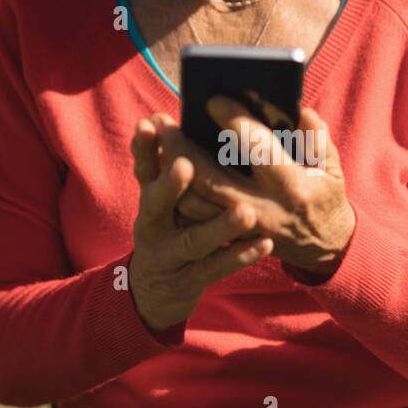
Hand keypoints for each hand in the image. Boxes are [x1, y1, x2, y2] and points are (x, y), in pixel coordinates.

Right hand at [128, 118, 273, 331]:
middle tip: (185, 166)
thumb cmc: (170, 225)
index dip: (144, 147)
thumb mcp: (159, 196)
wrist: (157, 290)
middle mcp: (153, 224)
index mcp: (149, 196)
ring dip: (219, 227)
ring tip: (245, 213)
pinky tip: (264, 245)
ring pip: (194, 240)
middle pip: (156, 202)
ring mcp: (170, 254)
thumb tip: (171, 116)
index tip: (151, 123)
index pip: (143, 166)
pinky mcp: (191, 278)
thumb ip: (164, 159)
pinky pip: (218, 267)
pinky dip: (239, 255)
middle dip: (169, 184)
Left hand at [150, 97, 355, 275]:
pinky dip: (176, 193)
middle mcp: (264, 209)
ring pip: (195, 203)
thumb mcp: (332, 168)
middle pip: (211, 178)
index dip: (234, 123)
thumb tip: (298, 111)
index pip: (259, 149)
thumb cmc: (326, 197)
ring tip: (156, 141)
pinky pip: (195, 218)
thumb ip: (317, 139)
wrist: (325, 248)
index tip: (212, 99)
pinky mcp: (231, 238)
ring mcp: (243, 228)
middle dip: (183, 149)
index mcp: (292, 186)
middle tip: (162, 121)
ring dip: (170, 173)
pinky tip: (163, 167)